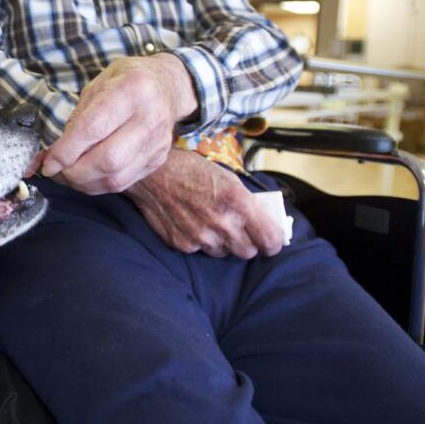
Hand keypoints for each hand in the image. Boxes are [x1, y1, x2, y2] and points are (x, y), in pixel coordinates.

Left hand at [41, 55, 198, 193]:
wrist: (167, 86)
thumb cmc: (126, 81)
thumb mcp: (97, 85)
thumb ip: (76, 118)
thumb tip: (53, 155)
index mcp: (132, 89)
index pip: (94, 127)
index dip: (66, 151)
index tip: (48, 163)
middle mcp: (150, 117)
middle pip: (108, 160)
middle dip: (74, 173)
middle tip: (56, 171)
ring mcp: (157, 142)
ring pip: (116, 178)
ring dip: (84, 183)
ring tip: (66, 176)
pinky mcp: (158, 159)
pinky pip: (123, 182)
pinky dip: (98, 185)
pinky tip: (85, 177)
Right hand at [124, 150, 284, 258]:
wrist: (152, 173)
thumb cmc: (190, 170)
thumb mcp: (228, 178)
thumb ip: (248, 203)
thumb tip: (264, 221)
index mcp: (238, 202)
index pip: (270, 240)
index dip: (273, 243)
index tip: (270, 241)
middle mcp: (222, 223)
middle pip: (249, 252)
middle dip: (248, 243)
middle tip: (239, 231)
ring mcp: (201, 236)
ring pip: (225, 253)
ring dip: (223, 243)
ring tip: (211, 224)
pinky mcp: (183, 244)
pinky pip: (201, 251)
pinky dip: (201, 242)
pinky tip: (192, 224)